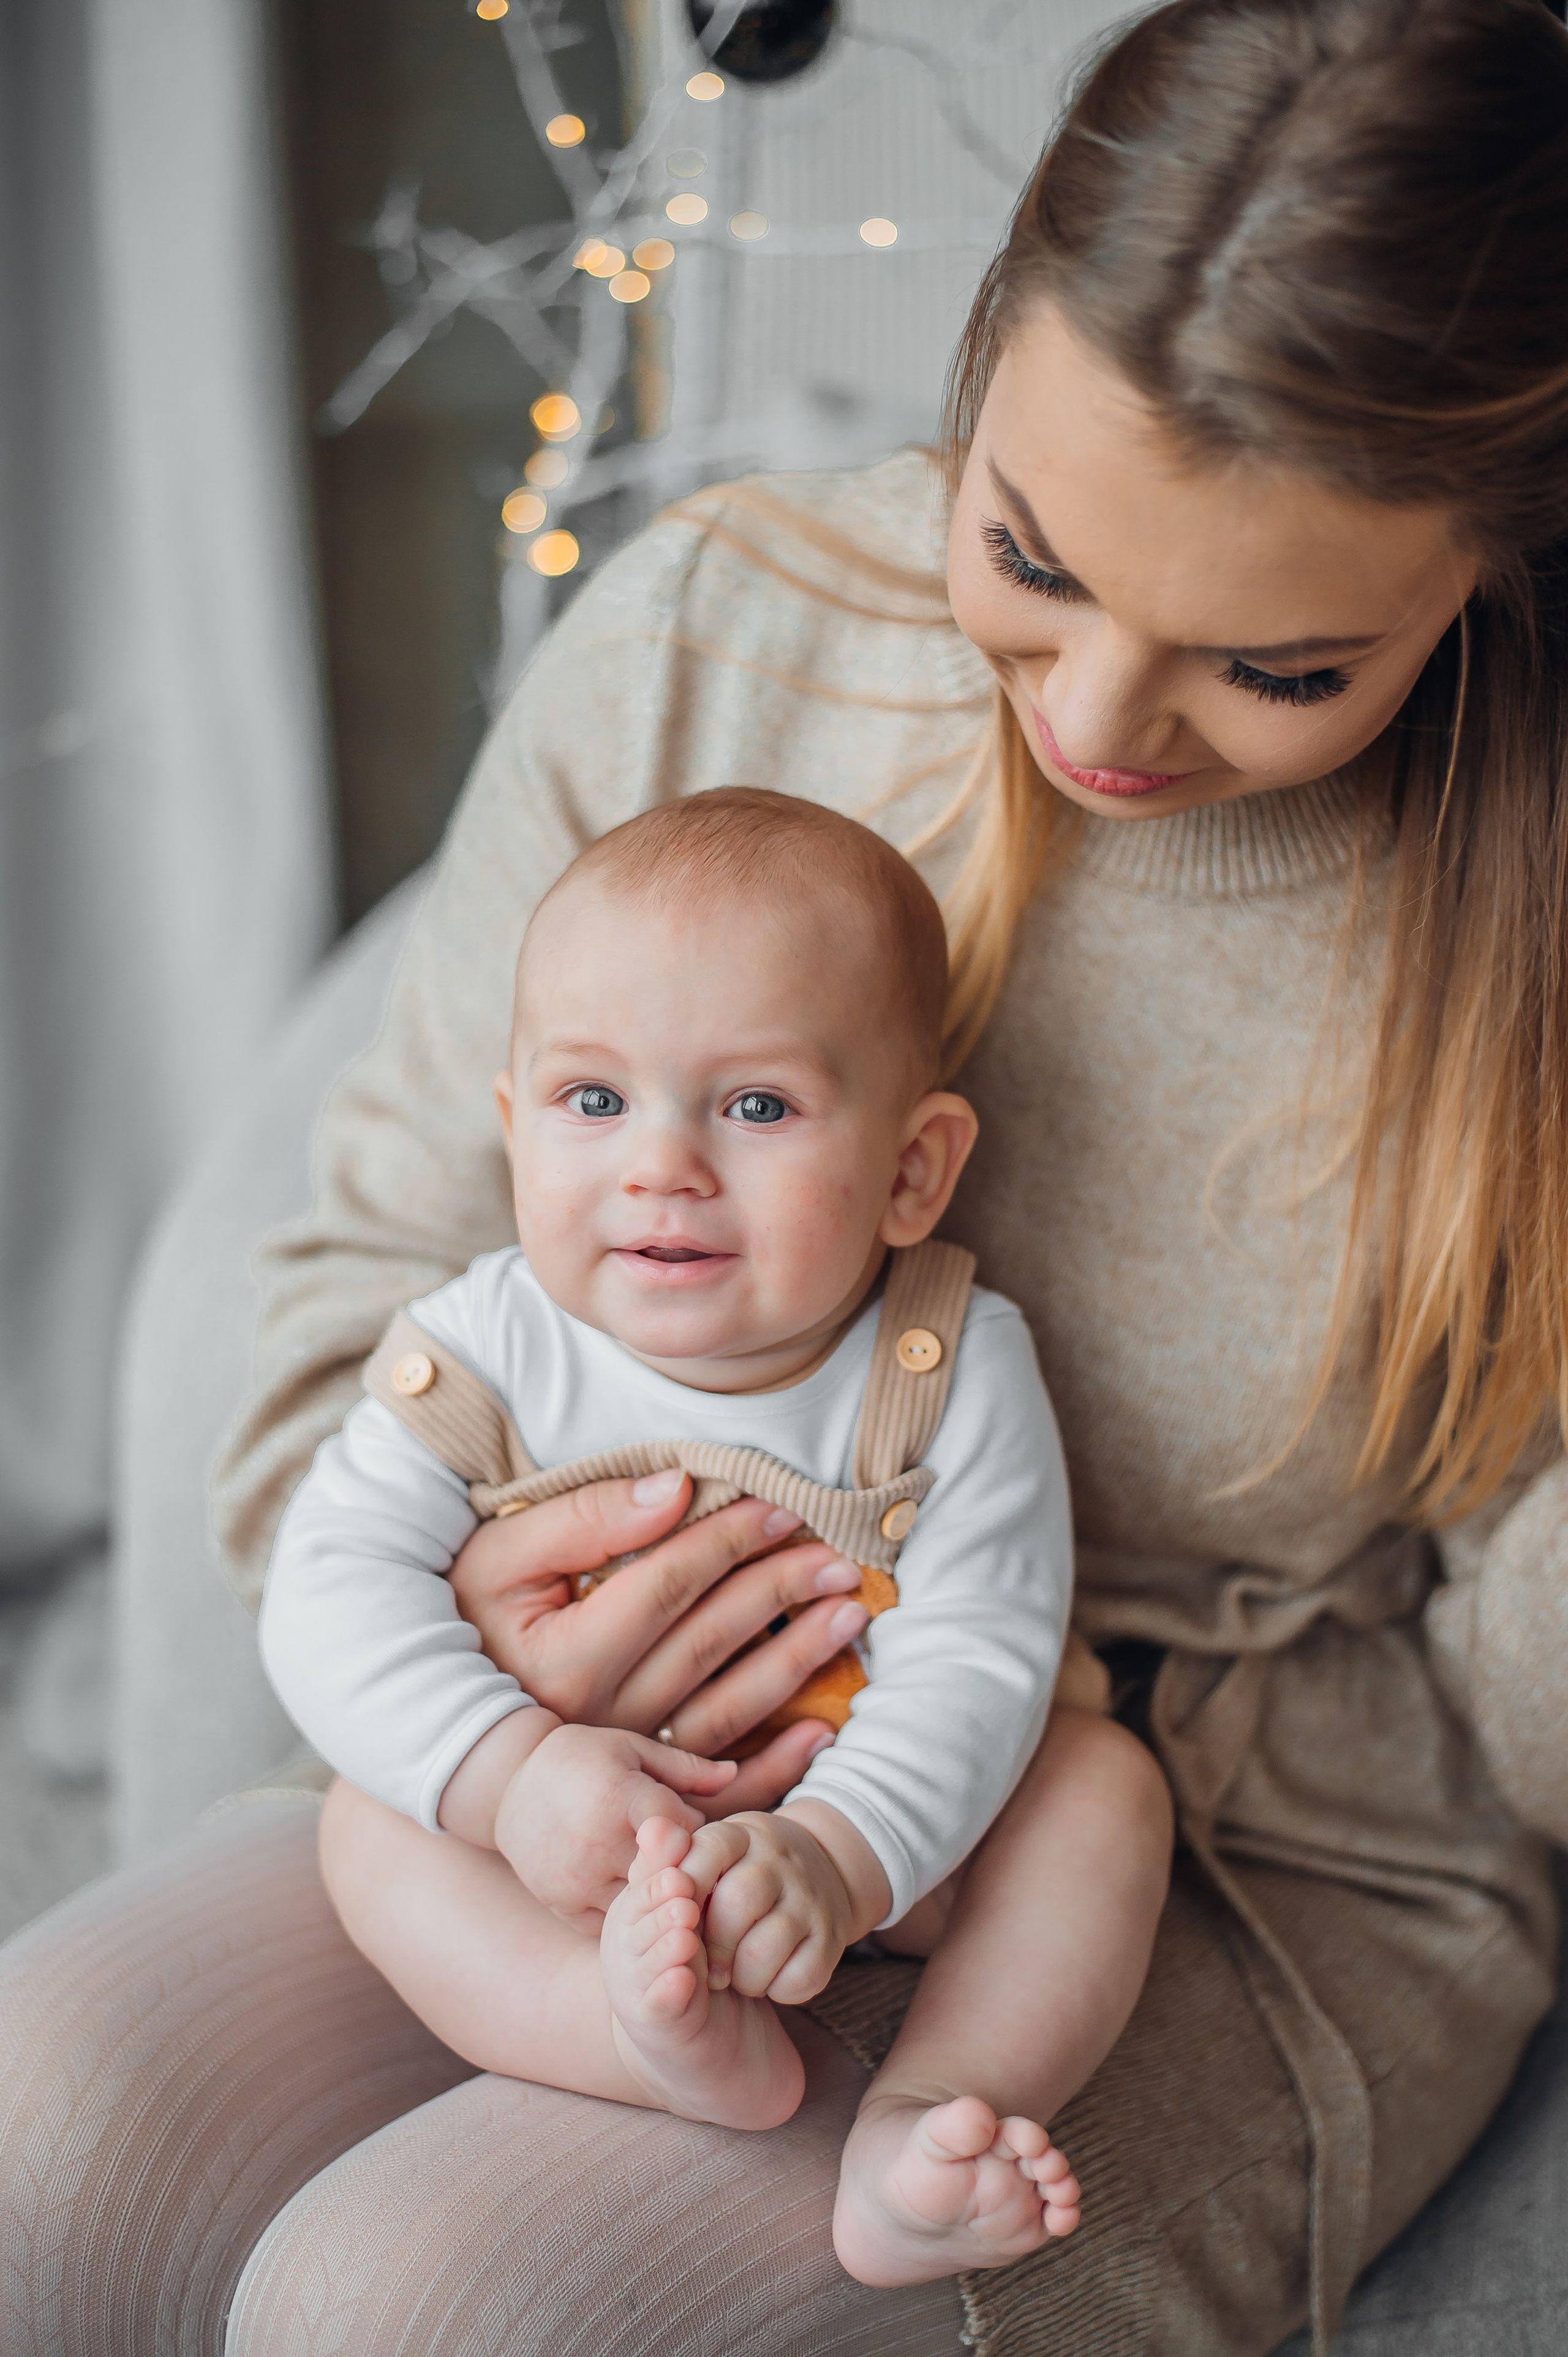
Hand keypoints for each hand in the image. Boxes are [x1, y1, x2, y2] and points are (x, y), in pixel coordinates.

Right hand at [449, 1467, 870, 1809]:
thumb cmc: (468, 1622)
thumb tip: (676, 1489)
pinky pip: (721, 1786)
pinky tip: (825, 1729)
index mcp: (565, 1656)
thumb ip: (586, 1518)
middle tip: (840, 1559)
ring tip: (849, 1615)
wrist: (437, 1723)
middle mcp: (599, 1717)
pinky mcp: (640, 1793)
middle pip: (710, 1643)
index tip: (782, 1510)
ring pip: (728, 1710)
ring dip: (797, 1662)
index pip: (667, 1585)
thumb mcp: (503, 1555)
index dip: (728, 1542)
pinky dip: (780, 1763)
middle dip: (781, 1593)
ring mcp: (624, 1763)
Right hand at [493, 1719, 735, 1930]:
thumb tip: (734, 1775)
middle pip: (671, 1874)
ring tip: (668, 1883)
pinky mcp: (565, 1907)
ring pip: (646, 1907)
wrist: (507, 1786)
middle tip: (694, 1864)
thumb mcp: (632, 1749)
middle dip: (688, 1871)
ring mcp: (580, 1881)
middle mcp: (600, 1844)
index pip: (687, 1830)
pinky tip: (637, 1897)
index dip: (701, 1834)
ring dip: (661, 1900)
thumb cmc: (580, 1759)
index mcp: (622, 1798)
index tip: (704, 1832)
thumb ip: (686, 1768)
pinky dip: (630, 1916)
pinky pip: (615, 1926)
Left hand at [679, 1806, 868, 2004]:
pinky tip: (767, 1979)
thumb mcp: (705, 1858)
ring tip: (733, 1975)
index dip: (683, 1894)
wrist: (821, 1874)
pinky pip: (799, 1978)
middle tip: (703, 1964)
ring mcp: (810, 1898)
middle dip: (711, 1946)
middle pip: (737, 1903)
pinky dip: (776, 1990)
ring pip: (764, 1949)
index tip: (676, 1922)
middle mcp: (780, 1860)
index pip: (704, 1854)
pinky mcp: (832, 1937)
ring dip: (740, 1976)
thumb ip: (667, 1857)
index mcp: (740, 1835)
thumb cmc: (739, 1874)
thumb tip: (649, 1830)